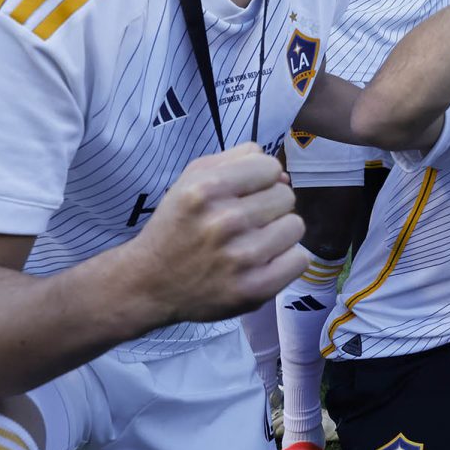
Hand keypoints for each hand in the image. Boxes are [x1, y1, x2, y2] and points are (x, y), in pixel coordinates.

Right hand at [129, 144, 307, 323]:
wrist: (150, 284)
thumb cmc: (177, 226)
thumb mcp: (191, 179)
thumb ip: (237, 160)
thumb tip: (282, 173)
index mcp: (207, 188)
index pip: (271, 167)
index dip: (261, 179)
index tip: (245, 194)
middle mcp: (225, 221)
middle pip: (286, 196)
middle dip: (269, 206)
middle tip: (245, 222)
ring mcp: (242, 257)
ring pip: (295, 226)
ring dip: (278, 232)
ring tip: (253, 242)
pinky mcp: (254, 288)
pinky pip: (300, 259)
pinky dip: (286, 260)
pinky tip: (262, 262)